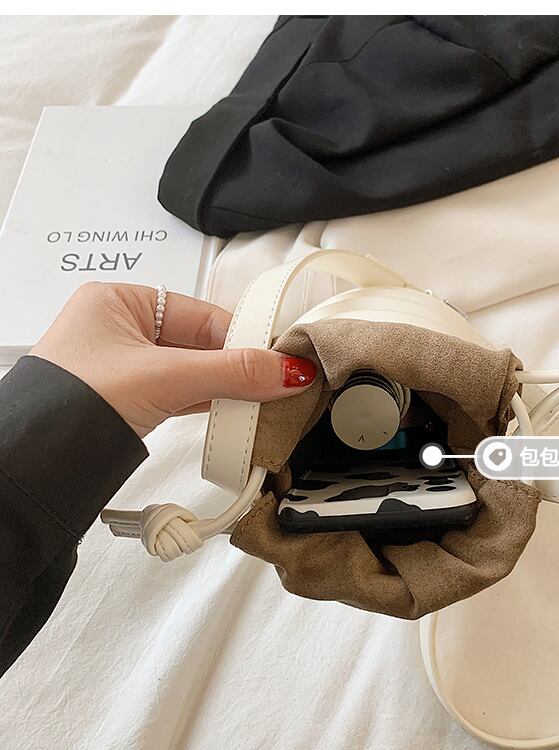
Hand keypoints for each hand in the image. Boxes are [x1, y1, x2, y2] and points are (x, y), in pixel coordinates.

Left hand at [30, 282, 316, 437]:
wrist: (34, 465)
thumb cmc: (72, 406)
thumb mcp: (164, 378)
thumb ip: (231, 371)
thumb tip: (287, 369)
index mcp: (119, 301)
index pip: (201, 314)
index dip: (242, 336)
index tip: (277, 357)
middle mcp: (120, 328)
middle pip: (199, 342)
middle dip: (236, 365)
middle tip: (276, 381)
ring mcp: (125, 366)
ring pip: (192, 370)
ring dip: (224, 386)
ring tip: (261, 399)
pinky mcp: (130, 398)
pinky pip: (181, 392)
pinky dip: (208, 401)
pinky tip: (233, 411)